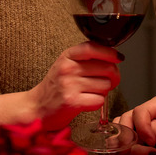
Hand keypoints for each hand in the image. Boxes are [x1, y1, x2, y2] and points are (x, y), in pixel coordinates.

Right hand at [0, 41, 122, 131]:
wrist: (36, 107)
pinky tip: (86, 102)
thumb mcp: (66, 64)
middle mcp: (68, 68)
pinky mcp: (72, 101)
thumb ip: (86, 58)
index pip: (93, 47)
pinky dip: (97, 103)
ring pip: (106, 85)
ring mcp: (70, 84)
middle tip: (108, 82)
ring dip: (103, 91)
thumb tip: (114, 57)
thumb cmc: (56, 86)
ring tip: (90, 92)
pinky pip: (99, 100)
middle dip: (113, 77)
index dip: (110, 52)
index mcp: (68, 56)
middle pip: (107, 68)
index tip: (118, 58)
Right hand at [117, 96, 155, 154]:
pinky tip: (148, 154)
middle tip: (151, 152)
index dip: (142, 127)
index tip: (151, 141)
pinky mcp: (142, 142)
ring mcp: (143, 129)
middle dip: (134, 138)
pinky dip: (132, 150)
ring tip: (152, 154)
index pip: (140, 112)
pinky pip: (127, 145)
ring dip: (132, 146)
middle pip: (126, 122)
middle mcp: (149, 116)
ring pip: (123, 134)